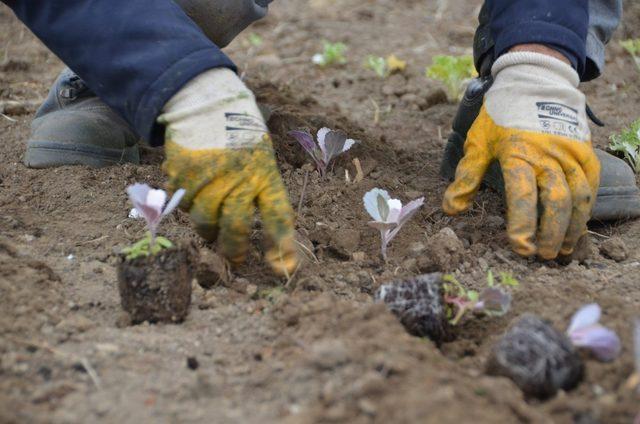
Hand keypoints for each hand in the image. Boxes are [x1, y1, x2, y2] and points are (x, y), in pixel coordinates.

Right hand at [159, 68, 297, 274]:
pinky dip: (188, 206)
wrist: (206, 102)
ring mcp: (208, 176)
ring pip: (204, 221)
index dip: (282, 245)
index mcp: (265, 173)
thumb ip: (259, 191)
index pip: (278, 215)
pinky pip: (183, 205)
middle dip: (234, 249)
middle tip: (234, 259)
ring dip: (208, 230)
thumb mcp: (261, 157)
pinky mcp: (182, 174)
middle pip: (236, 226)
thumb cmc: (241, 136)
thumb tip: (253, 234)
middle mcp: (238, 176)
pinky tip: (194, 191)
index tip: (283, 268)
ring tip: (211, 225)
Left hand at [443, 52, 599, 258]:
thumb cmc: (500, 115)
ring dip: (572, 226)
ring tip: (560, 250)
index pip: (522, 194)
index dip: (522, 223)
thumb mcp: (477, 142)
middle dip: (550, 232)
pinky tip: (578, 225)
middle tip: (540, 256)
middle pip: (556, 200)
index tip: (519, 247)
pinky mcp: (585, 150)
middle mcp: (548, 154)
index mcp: (517, 153)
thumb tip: (451, 209)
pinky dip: (587, 207)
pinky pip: (591, 182)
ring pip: (579, 196)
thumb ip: (466, 177)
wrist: (533, 80)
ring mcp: (570, 151)